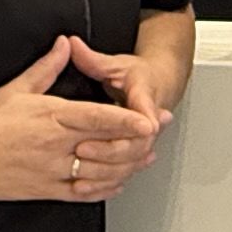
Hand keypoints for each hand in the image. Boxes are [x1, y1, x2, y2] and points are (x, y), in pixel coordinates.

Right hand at [0, 38, 140, 205]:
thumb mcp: (15, 89)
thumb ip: (46, 68)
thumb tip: (64, 44)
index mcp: (50, 118)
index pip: (97, 118)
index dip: (126, 120)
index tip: (147, 119)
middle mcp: (54, 146)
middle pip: (105, 146)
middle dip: (134, 143)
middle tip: (154, 136)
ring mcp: (51, 172)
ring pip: (99, 173)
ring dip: (125, 167)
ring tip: (143, 158)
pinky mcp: (45, 191)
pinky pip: (82, 193)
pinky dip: (104, 188)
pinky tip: (116, 182)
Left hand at [62, 37, 167, 182]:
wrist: (160, 85)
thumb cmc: (138, 76)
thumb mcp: (116, 64)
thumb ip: (92, 59)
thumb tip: (70, 45)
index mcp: (144, 96)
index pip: (144, 111)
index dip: (135, 123)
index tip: (123, 130)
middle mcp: (147, 122)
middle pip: (136, 144)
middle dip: (110, 150)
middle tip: (83, 149)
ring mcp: (143, 140)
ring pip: (130, 162)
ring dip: (107, 170)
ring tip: (80, 176)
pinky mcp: (135, 152)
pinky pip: (125, 171)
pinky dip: (108, 181)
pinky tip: (89, 187)